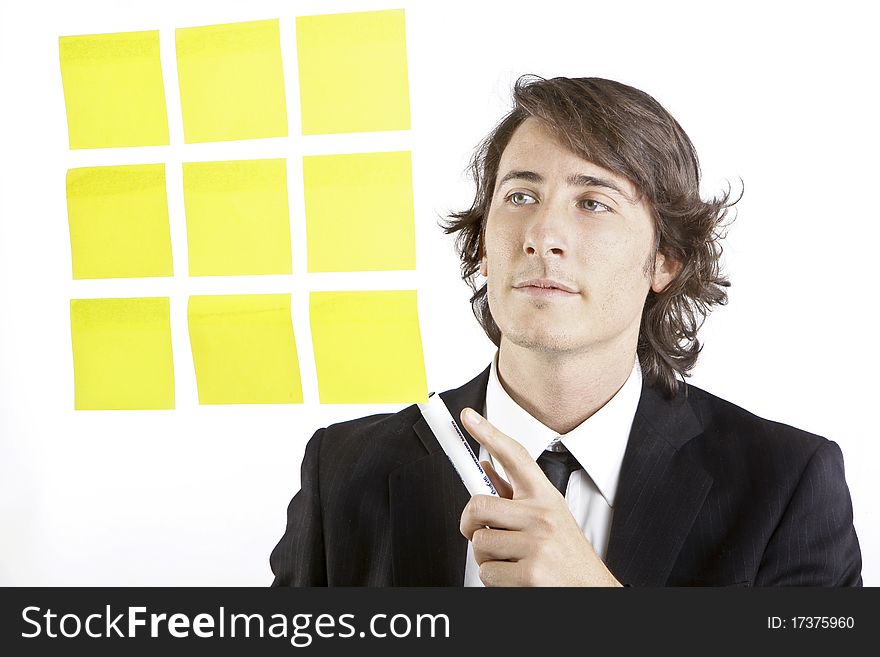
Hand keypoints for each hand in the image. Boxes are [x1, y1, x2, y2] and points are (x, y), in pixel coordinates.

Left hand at [459, 407, 621, 586]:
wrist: (592, 591)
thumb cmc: (568, 557)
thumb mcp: (549, 518)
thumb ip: (515, 495)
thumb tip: (486, 468)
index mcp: (546, 498)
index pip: (515, 456)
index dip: (489, 433)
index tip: (468, 417)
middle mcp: (542, 517)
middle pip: (478, 506)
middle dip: (469, 525)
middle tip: (479, 533)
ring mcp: (537, 545)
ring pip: (479, 543)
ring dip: (487, 558)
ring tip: (512, 561)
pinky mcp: (530, 574)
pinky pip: (487, 573)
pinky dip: (494, 580)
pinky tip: (516, 579)